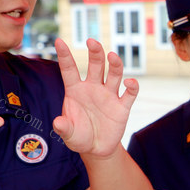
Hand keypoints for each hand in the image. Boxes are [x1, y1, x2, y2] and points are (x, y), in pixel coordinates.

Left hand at [52, 38, 138, 158]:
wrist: (97, 148)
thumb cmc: (79, 136)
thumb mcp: (68, 135)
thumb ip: (64, 128)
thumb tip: (58, 122)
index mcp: (76, 90)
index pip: (69, 69)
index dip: (64, 56)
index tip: (59, 41)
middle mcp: (93, 88)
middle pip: (95, 65)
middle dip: (95, 52)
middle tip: (91, 41)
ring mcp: (109, 95)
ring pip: (113, 74)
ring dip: (114, 64)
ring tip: (112, 56)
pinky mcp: (122, 106)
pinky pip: (129, 93)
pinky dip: (132, 86)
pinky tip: (130, 82)